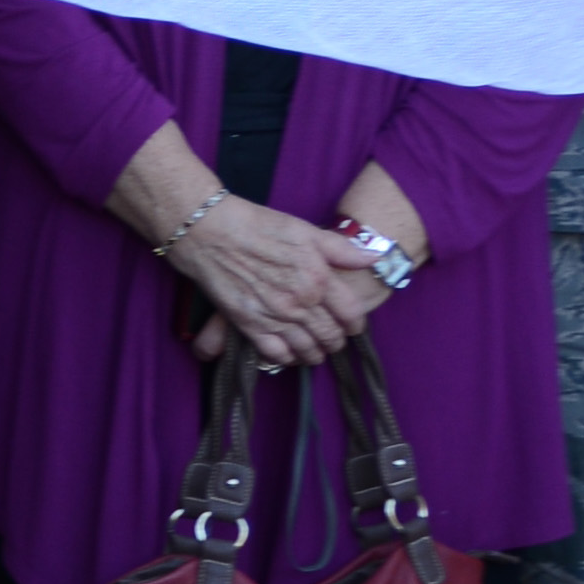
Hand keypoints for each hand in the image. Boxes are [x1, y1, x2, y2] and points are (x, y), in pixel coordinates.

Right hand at [168, 195, 378, 372]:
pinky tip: (288, 354)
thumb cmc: (257, 225)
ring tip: (315, 351)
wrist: (210, 231)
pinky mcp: (250, 326)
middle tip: (334, 340)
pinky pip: (276, 354)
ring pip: (307, 349)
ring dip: (315, 353)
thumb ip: (340, 248)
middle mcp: (301, 302)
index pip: (352, 314)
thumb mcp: (304, 230)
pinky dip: (287, 359)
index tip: (353, 325)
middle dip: (336, 341)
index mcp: (319, 277)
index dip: (356, 323)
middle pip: (331, 335)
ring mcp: (276, 316)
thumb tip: (373, 257)